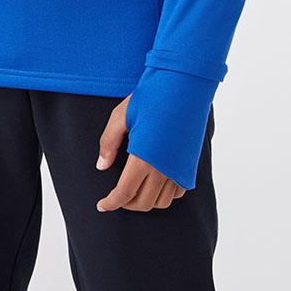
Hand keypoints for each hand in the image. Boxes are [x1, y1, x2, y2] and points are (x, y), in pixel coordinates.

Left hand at [94, 94, 186, 211]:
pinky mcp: (189, 164)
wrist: (185, 84)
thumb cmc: (152, 96)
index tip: (102, 206)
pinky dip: (165, 195)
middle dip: (126, 205)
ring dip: (146, 202)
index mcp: (143, 159)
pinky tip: (155, 183)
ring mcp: (179, 169)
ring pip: (161, 202)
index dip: (111, 203)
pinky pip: (177, 192)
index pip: (124, 194)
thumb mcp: (121, 115)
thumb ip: (109, 143)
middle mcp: (163, 169)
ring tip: (134, 190)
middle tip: (115, 197)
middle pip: (143, 203)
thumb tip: (101, 166)